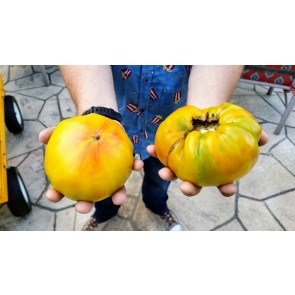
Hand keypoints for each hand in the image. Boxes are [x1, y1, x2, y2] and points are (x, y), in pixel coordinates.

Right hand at [39, 127, 143, 212]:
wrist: (99, 121)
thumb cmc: (80, 131)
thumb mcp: (66, 131)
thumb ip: (53, 134)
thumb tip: (41, 136)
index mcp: (77, 175)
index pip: (62, 187)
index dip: (56, 193)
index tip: (52, 195)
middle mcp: (94, 179)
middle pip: (88, 197)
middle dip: (85, 205)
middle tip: (82, 207)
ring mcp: (110, 174)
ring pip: (114, 189)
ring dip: (118, 196)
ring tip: (118, 199)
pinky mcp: (124, 163)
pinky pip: (131, 166)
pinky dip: (135, 166)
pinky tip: (138, 164)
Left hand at [147, 130, 268, 196]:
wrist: (206, 115)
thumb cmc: (223, 125)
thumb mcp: (238, 127)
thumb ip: (252, 134)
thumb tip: (265, 137)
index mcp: (216, 171)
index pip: (224, 184)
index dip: (226, 188)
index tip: (227, 188)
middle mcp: (199, 171)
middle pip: (195, 185)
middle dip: (190, 189)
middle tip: (187, 187)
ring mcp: (184, 163)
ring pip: (176, 174)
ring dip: (169, 175)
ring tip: (162, 172)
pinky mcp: (172, 151)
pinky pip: (163, 153)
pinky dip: (156, 152)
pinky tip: (149, 150)